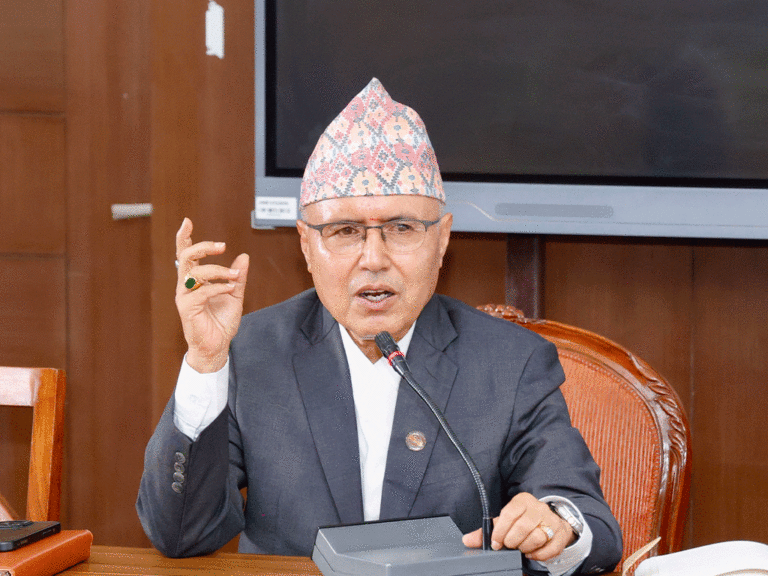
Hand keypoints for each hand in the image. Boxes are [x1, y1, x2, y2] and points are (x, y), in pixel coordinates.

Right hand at [175, 218, 249, 372]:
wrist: (218, 346)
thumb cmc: (221, 321)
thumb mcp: (235, 295)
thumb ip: (237, 276)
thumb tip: (244, 257)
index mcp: (194, 279)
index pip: (185, 254)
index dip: (183, 237)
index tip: (187, 221)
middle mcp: (185, 285)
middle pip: (186, 256)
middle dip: (204, 247)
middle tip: (223, 246)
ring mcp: (184, 296)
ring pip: (195, 272)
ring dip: (219, 270)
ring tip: (235, 276)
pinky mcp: (186, 308)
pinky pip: (202, 291)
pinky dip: (219, 287)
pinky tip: (231, 289)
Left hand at [462, 493, 575, 562]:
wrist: (549, 521)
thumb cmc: (523, 521)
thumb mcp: (505, 522)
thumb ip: (486, 531)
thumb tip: (467, 540)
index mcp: (522, 500)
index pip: (509, 514)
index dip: (500, 531)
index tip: (496, 543)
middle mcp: (538, 507)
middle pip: (523, 527)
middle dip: (512, 541)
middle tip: (509, 545)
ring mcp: (551, 519)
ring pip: (537, 537)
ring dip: (525, 547)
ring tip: (520, 548)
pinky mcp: (562, 533)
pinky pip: (551, 547)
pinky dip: (539, 554)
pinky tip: (532, 553)